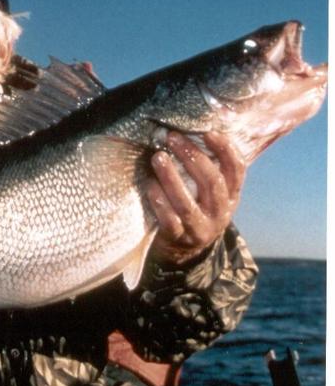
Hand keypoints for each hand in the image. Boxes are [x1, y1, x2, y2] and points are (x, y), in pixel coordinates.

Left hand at [146, 131, 245, 265]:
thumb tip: (188, 132)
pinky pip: (169, 221)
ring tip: (157, 157)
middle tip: (172, 138)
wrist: (184, 253)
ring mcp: (199, 229)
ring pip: (187, 203)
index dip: (225, 150)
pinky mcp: (178, 239)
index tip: (208, 132)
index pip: (236, 170)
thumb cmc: (194, 209)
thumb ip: (205, 169)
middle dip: (192, 157)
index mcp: (231, 196)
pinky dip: (159, 202)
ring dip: (171, 177)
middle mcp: (219, 213)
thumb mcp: (208, 193)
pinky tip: (149, 186)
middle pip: (211, 183)